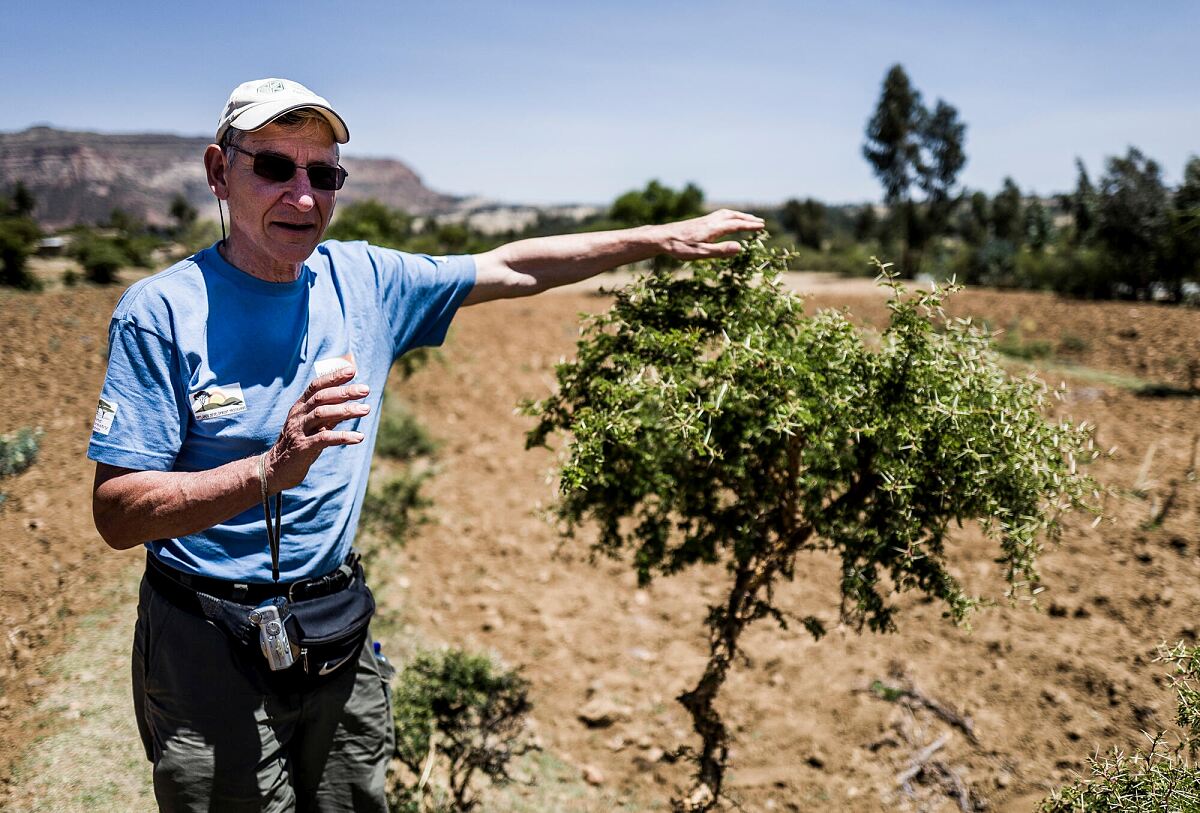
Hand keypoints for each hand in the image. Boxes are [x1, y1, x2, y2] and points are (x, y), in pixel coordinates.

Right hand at [264, 366, 370, 490]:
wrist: (276, 469)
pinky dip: (343, 436)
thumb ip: (330, 413)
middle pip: (322, 397)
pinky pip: (324, 439)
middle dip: (345, 391)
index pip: (316, 386)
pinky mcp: (303, 448)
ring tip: (366, 409)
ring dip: (346, 410)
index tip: (352, 370)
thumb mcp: (314, 425)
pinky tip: (359, 437)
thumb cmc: (300, 443)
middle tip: (366, 389)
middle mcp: (298, 415)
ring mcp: (299, 431)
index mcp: (300, 407)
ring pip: (322, 414)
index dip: (333, 377)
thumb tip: (351, 400)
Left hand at [659, 209, 765, 259]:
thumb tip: (740, 247)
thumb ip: (720, 250)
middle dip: (747, 219)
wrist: (661, 237)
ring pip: (725, 214)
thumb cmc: (680, 248)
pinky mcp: (699, 222)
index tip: (762, 227)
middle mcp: (710, 221)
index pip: (736, 225)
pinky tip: (725, 221)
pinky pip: (719, 215)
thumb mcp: (701, 253)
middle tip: (760, 222)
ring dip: (738, 215)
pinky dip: (728, 215)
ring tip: (746, 219)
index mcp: (714, 228)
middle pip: (733, 216)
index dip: (750, 226)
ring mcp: (704, 220)